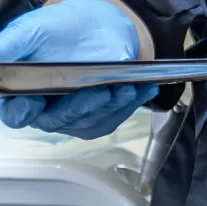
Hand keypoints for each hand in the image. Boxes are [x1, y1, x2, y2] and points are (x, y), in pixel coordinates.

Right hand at [0, 0, 157, 140]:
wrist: (97, 27)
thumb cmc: (60, 28)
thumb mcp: (32, 30)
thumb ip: (12, 45)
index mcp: (20, 91)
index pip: (15, 113)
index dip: (23, 112)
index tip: (34, 100)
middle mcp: (45, 109)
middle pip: (57, 121)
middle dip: (80, 107)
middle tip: (100, 91)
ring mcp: (73, 115)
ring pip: (89, 122)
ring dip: (110, 107)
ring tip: (125, 87)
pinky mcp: (99, 117)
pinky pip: (114, 118)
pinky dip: (128, 105)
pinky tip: (139, 90)